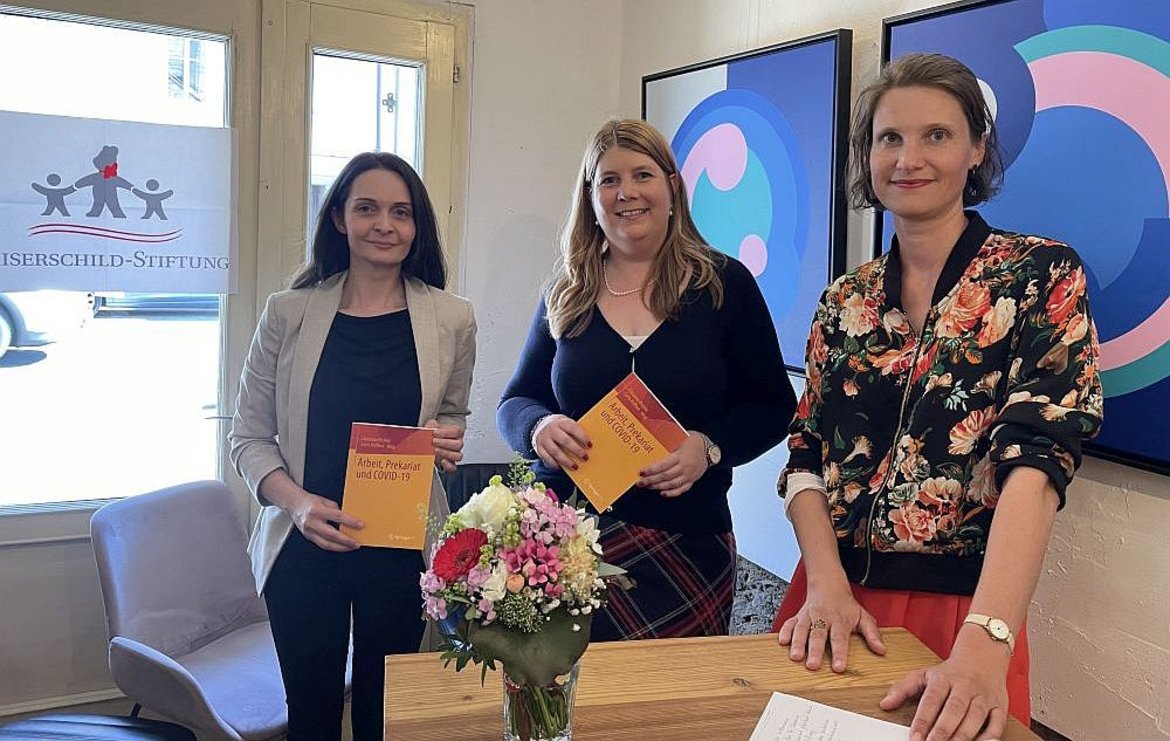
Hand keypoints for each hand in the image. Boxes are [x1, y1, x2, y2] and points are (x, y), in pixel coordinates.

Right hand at [288, 490, 362, 551]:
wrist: (294, 504)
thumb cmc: (311, 501)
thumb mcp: (325, 501)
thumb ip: (336, 510)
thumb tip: (348, 520)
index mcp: (317, 510)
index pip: (337, 516)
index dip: (350, 522)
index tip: (361, 525)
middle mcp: (312, 522)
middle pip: (331, 534)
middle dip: (346, 540)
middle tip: (356, 543)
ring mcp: (308, 531)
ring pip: (326, 544)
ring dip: (340, 547)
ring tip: (351, 547)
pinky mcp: (308, 537)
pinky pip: (322, 545)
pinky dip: (333, 547)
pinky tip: (341, 547)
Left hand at [424, 418, 463, 473]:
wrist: (428, 445)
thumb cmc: (432, 436)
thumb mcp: (431, 427)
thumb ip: (431, 425)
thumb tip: (432, 425)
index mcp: (455, 434)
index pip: (457, 431)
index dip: (447, 432)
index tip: (435, 432)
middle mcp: (457, 444)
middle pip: (458, 444)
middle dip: (444, 443)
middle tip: (433, 442)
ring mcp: (455, 455)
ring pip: (458, 456)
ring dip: (446, 453)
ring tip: (435, 450)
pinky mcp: (450, 465)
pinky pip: (453, 467)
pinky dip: (448, 465)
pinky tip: (441, 461)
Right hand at [533, 415, 590, 471]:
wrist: (540, 426)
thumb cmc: (560, 428)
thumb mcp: (567, 424)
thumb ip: (576, 431)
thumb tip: (589, 444)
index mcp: (561, 422)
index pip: (573, 428)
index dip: (582, 436)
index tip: (590, 445)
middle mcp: (551, 430)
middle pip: (565, 441)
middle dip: (576, 450)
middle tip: (585, 458)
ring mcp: (544, 439)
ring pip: (556, 452)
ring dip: (566, 461)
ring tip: (575, 467)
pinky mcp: (539, 448)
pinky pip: (547, 458)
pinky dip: (554, 464)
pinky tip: (562, 468)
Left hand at [637, 432, 707, 497]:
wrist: (708, 448)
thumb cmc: (692, 440)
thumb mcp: (679, 437)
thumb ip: (667, 442)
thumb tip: (651, 444)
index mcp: (681, 456)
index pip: (663, 465)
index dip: (651, 470)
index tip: (641, 472)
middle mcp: (685, 467)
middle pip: (666, 476)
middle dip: (651, 480)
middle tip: (640, 482)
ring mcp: (689, 475)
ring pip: (672, 484)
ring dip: (658, 487)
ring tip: (647, 486)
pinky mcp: (692, 480)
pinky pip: (682, 489)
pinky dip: (672, 493)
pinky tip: (662, 493)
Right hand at [776, 582, 885, 671]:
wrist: (829, 585)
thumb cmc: (846, 605)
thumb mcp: (863, 616)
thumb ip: (872, 634)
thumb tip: (881, 650)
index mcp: (840, 621)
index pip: (839, 639)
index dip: (839, 654)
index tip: (838, 667)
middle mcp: (823, 619)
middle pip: (818, 636)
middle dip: (815, 651)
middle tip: (812, 666)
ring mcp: (809, 616)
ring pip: (802, 629)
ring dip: (798, 643)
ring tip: (796, 657)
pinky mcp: (799, 616)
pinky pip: (790, 622)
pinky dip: (785, 631)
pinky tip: (782, 642)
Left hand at [879, 629, 1010, 740]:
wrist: (983, 655)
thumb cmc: (951, 671)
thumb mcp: (924, 674)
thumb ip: (903, 689)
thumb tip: (884, 704)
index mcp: (944, 678)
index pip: (931, 700)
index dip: (923, 720)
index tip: (914, 738)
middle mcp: (964, 687)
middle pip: (954, 710)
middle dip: (942, 731)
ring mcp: (983, 696)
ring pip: (975, 718)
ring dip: (963, 736)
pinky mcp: (999, 705)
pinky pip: (997, 723)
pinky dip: (990, 737)